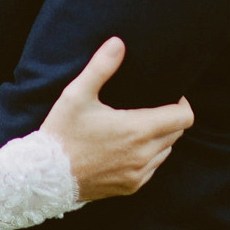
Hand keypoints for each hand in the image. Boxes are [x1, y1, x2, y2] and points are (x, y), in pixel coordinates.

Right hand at [42, 37, 192, 201]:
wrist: (46, 176)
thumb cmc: (62, 132)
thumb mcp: (77, 94)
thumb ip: (101, 67)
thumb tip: (118, 43)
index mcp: (137, 130)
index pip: (183, 118)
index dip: (182, 104)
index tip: (170, 95)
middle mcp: (144, 155)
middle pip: (177, 133)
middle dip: (170, 118)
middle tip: (151, 106)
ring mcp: (138, 174)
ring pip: (166, 151)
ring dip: (160, 138)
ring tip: (139, 125)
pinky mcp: (131, 187)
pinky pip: (153, 168)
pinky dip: (149, 156)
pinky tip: (128, 146)